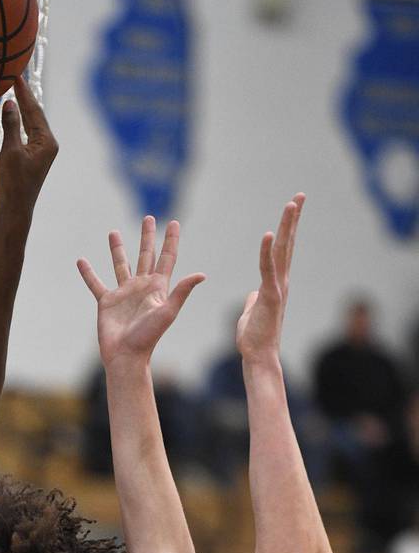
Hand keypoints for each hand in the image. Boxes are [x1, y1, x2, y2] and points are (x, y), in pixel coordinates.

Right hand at [0, 76, 57, 216]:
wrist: (14, 210)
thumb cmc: (13, 184)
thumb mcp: (10, 152)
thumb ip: (11, 126)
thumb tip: (10, 104)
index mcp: (47, 142)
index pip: (35, 110)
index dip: (24, 93)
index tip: (16, 75)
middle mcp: (48, 144)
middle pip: (35, 114)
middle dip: (25, 97)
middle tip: (16, 77)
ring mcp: (41, 151)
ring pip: (31, 123)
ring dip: (22, 108)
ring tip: (15, 90)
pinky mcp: (33, 157)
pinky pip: (27, 132)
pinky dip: (19, 121)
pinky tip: (14, 113)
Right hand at [77, 217, 204, 365]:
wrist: (126, 355)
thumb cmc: (148, 337)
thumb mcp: (167, 312)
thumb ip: (182, 292)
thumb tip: (202, 275)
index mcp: (157, 287)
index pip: (166, 258)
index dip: (170, 240)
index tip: (173, 223)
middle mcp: (141, 287)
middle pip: (145, 256)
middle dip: (147, 237)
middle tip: (148, 218)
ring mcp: (124, 293)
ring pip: (120, 265)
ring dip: (117, 249)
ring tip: (113, 232)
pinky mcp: (107, 302)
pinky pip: (96, 284)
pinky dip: (88, 273)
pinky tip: (81, 261)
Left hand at [236, 194, 304, 361]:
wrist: (258, 356)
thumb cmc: (254, 338)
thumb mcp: (253, 312)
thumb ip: (255, 300)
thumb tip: (254, 294)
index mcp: (276, 284)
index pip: (283, 251)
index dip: (287, 229)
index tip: (292, 208)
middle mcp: (282, 282)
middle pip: (288, 244)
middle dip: (293, 219)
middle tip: (299, 195)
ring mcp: (278, 288)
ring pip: (283, 252)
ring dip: (287, 227)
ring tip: (292, 204)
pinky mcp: (270, 296)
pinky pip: (268, 270)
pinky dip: (267, 252)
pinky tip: (269, 233)